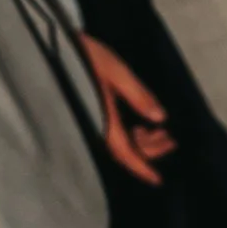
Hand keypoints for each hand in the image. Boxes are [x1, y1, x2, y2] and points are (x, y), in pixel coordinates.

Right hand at [79, 33, 174, 186]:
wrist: (54, 47)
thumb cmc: (85, 56)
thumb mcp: (117, 71)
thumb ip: (139, 95)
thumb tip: (161, 118)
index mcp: (103, 118)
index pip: (124, 152)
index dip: (141, 167)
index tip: (157, 180)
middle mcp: (98, 124)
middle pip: (126, 149)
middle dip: (150, 150)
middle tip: (172, 141)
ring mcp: (95, 118)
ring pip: (121, 142)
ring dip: (143, 142)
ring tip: (163, 133)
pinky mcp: (93, 111)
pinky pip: (115, 132)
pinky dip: (133, 133)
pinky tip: (143, 125)